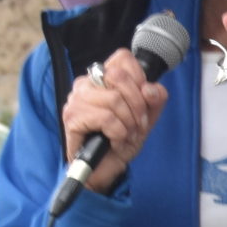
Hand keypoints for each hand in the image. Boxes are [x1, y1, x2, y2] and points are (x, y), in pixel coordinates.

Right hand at [59, 47, 167, 196]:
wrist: (105, 168)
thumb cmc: (121, 138)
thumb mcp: (146, 116)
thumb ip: (155, 99)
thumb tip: (150, 88)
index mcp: (102, 77)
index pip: (123, 58)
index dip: (140, 78)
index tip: (143, 100)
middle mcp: (86, 83)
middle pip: (120, 77)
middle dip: (138, 105)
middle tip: (138, 125)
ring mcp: (76, 99)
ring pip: (114, 100)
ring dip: (129, 124)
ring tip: (126, 136)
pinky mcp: (72, 117)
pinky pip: (106, 118)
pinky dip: (119, 134)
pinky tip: (115, 142)